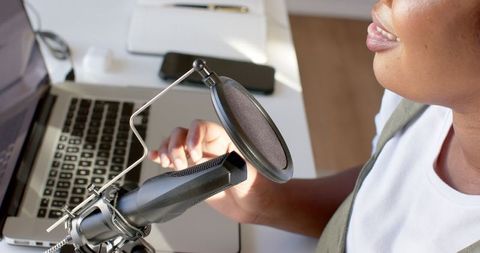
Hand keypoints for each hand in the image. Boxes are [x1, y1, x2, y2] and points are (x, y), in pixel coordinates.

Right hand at [149, 119, 277, 223]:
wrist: (255, 205)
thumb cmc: (257, 186)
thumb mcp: (245, 170)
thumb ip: (228, 162)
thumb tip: (210, 160)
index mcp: (223, 139)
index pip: (202, 127)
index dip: (194, 137)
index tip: (194, 154)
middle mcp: (208, 146)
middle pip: (183, 133)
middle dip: (176, 146)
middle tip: (181, 164)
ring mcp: (198, 159)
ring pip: (174, 144)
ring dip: (166, 151)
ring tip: (168, 163)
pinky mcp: (192, 173)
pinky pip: (173, 160)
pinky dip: (161, 157)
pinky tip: (156, 158)